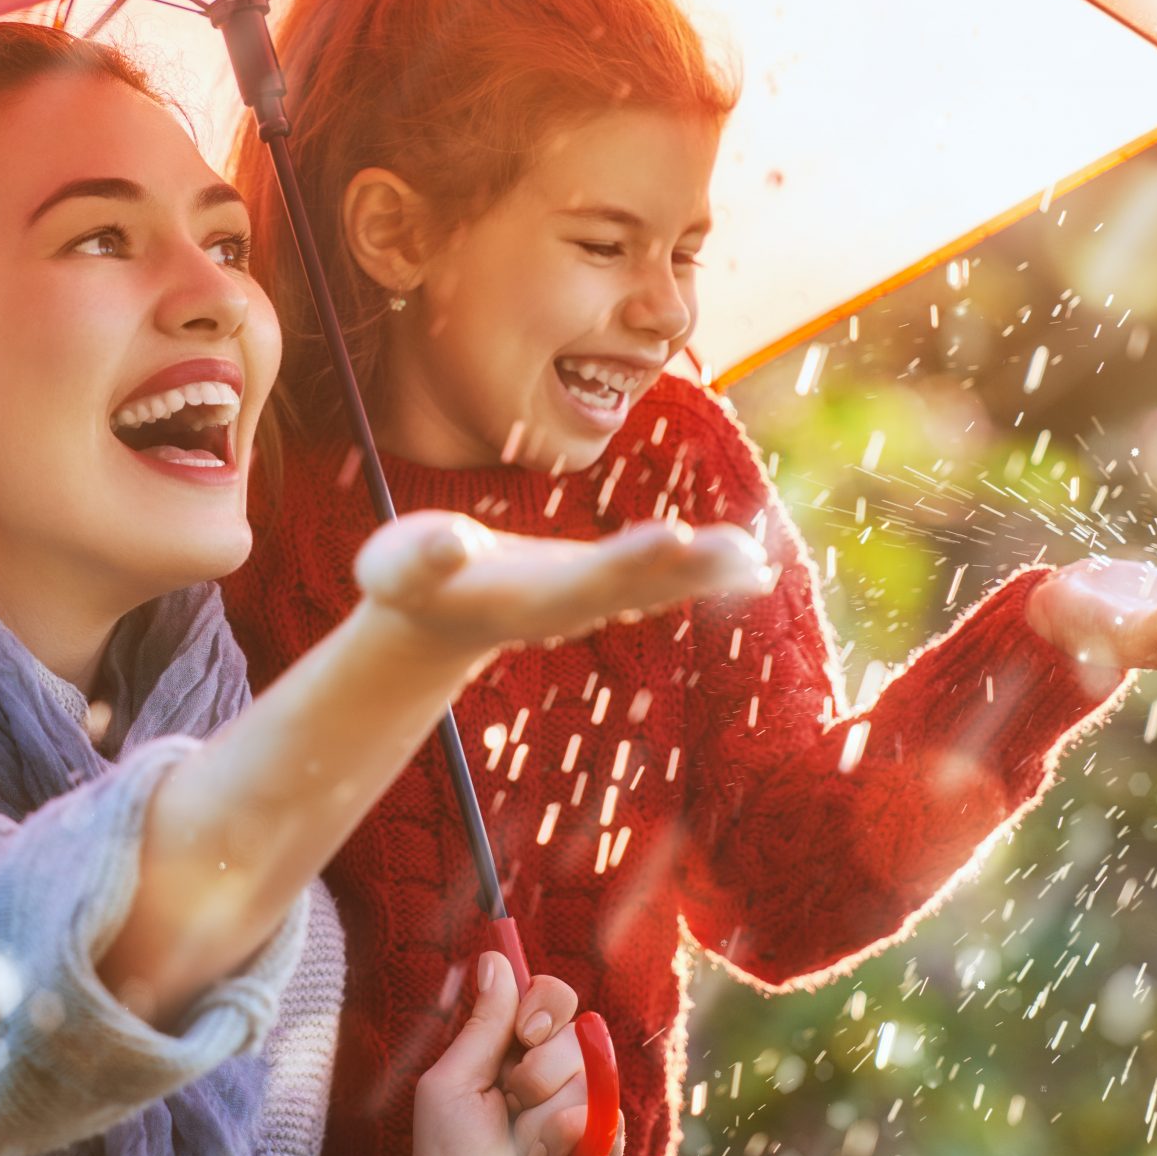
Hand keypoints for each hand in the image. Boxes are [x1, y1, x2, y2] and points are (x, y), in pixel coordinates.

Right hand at [354, 511, 771, 657]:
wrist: (429, 618)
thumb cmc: (406, 582)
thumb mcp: (396, 567)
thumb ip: (423, 557)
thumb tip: (450, 543)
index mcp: (526, 597)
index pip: (586, 578)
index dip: (629, 559)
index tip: (673, 536)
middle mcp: (568, 605)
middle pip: (638, 587)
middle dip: (690, 569)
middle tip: (744, 554)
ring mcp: (588, 599)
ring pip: (659, 587)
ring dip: (710, 575)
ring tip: (759, 562)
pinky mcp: (600, 585)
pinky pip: (663, 579)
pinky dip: (706, 571)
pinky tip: (754, 564)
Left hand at [400, 952, 620, 1155]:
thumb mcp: (452, 1084)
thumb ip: (483, 1022)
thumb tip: (496, 958)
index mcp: (511, 1058)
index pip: (551, 999)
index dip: (545, 1003)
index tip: (526, 1029)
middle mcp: (551, 1081)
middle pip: (579, 1028)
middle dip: (541, 1065)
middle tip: (512, 1099)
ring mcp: (582, 1116)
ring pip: (593, 1072)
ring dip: (547, 1113)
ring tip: (524, 1151)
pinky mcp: (606, 1155)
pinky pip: (609, 1116)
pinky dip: (572, 1139)